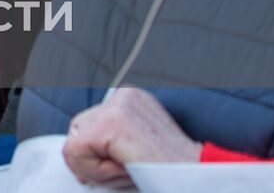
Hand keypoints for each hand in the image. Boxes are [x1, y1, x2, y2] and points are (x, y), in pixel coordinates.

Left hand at [63, 88, 199, 186]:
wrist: (198, 178)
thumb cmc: (172, 170)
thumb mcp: (136, 148)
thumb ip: (110, 141)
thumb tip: (75, 152)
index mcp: (130, 99)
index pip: (88, 123)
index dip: (93, 153)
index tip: (111, 168)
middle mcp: (124, 95)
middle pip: (77, 129)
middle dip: (92, 160)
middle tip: (122, 173)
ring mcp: (118, 106)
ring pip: (75, 142)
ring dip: (96, 169)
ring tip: (128, 171)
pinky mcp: (111, 123)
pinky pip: (75, 152)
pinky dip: (95, 171)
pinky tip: (124, 171)